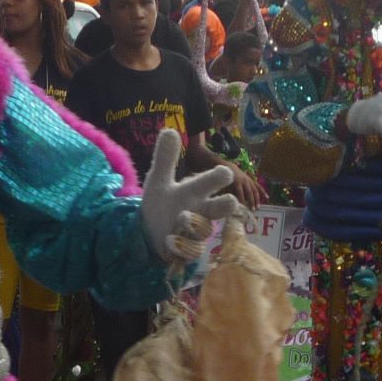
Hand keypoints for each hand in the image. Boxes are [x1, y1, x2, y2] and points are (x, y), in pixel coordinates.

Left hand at [139, 128, 238, 262]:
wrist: (150, 232)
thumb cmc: (163, 204)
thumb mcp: (158, 180)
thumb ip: (164, 158)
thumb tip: (169, 130)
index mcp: (195, 191)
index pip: (211, 182)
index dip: (219, 177)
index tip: (227, 172)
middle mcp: (200, 211)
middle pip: (220, 208)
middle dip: (226, 205)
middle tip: (232, 201)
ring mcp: (195, 232)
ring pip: (204, 229)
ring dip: (194, 223)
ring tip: (182, 216)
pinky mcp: (188, 250)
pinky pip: (190, 250)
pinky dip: (181, 245)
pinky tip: (169, 241)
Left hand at [227, 163, 264, 208]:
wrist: (231, 168)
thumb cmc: (227, 179)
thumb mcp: (226, 185)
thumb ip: (228, 193)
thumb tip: (229, 202)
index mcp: (237, 181)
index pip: (240, 192)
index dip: (241, 199)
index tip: (242, 207)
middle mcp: (245, 181)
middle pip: (249, 192)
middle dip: (251, 201)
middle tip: (252, 209)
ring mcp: (250, 180)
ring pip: (255, 190)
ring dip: (257, 199)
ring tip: (258, 207)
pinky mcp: (252, 181)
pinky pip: (259, 186)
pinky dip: (263, 192)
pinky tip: (267, 197)